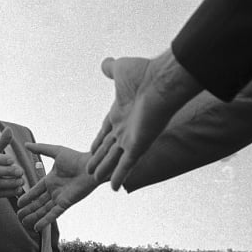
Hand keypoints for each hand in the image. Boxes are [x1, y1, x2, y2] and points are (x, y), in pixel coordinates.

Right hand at [17, 143, 98, 231]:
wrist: (91, 167)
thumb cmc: (76, 158)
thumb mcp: (56, 151)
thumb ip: (41, 149)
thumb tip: (26, 144)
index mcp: (51, 179)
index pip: (36, 190)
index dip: (27, 197)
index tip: (18, 203)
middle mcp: (54, 190)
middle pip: (38, 203)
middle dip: (28, 210)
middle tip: (18, 216)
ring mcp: (60, 198)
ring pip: (44, 210)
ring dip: (34, 216)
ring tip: (24, 222)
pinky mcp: (66, 203)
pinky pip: (54, 214)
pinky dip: (45, 220)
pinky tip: (37, 227)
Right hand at [86, 49, 201, 189]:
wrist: (162, 82)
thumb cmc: (144, 74)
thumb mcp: (121, 69)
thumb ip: (112, 69)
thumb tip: (105, 62)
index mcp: (120, 112)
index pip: (106, 130)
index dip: (98, 139)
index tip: (91, 148)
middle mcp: (125, 127)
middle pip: (108, 147)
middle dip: (98, 158)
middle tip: (89, 170)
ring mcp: (132, 138)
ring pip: (114, 158)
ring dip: (105, 169)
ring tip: (94, 179)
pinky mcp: (138, 146)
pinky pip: (126, 165)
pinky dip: (119, 176)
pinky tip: (114, 188)